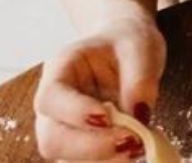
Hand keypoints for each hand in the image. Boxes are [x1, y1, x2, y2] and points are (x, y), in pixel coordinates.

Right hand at [33, 10, 164, 160]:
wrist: (127, 46)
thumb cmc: (128, 41)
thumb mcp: (141, 47)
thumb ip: (140, 79)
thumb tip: (139, 116)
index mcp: (61, 69)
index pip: (51, 99)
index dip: (75, 113)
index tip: (108, 116)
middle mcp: (54, 103)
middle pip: (52, 138)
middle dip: (91, 147)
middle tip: (132, 140)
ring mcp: (63, 126)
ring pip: (66, 158)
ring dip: (102, 159)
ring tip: (138, 145)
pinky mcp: (80, 143)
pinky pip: (85, 162)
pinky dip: (109, 161)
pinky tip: (134, 148)